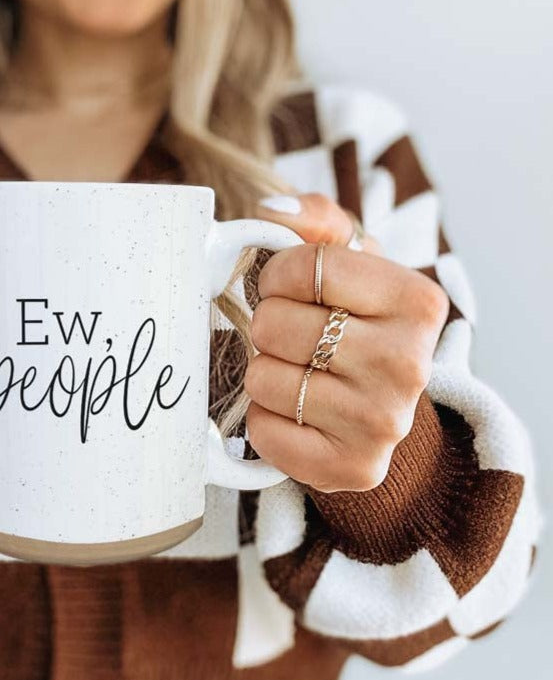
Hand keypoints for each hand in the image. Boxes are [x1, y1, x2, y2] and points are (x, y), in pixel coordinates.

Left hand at [243, 193, 449, 492]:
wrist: (377, 405)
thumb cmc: (354, 322)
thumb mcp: (349, 260)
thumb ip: (315, 219)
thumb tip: (272, 211)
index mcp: (417, 301)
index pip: (304, 267)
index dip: (277, 276)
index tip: (290, 289)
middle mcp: (410, 364)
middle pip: (273, 323)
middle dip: (269, 326)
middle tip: (296, 338)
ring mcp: (385, 423)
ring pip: (263, 377)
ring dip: (265, 372)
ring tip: (299, 374)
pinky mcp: (354, 468)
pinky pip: (264, 431)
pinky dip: (264, 419)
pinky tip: (295, 413)